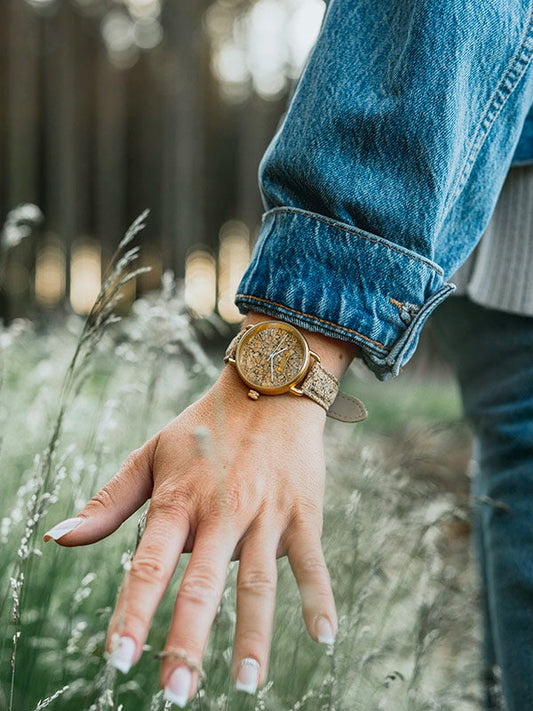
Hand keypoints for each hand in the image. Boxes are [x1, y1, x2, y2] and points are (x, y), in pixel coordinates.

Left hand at [44, 364, 336, 705]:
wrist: (269, 388)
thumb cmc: (204, 428)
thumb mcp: (150, 455)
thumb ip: (109, 501)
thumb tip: (58, 539)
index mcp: (180, 500)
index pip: (150, 563)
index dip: (133, 611)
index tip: (116, 658)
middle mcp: (222, 509)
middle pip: (202, 582)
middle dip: (187, 639)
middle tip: (175, 691)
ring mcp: (266, 512)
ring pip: (258, 580)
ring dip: (253, 633)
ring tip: (245, 683)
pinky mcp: (302, 512)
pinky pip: (311, 561)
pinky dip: (319, 598)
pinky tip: (325, 639)